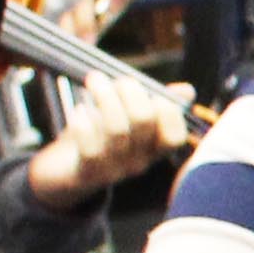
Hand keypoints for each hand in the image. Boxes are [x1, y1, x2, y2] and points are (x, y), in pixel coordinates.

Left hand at [21, 77, 192, 210]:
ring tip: (94, 80)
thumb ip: (157, 105)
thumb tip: (187, 91)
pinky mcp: (86, 171)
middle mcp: (139, 161)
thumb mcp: (130, 120)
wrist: (67, 173)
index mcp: (154, 150)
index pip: (174, 136)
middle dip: (129, 90)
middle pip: (143, 121)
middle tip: (115, 79)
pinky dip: (82, 120)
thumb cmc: (102, 137)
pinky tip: (79, 111)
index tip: (153, 95)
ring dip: (104, 95)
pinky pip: (87, 144)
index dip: (167, 111)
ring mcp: (113, 169)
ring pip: (116, 128)